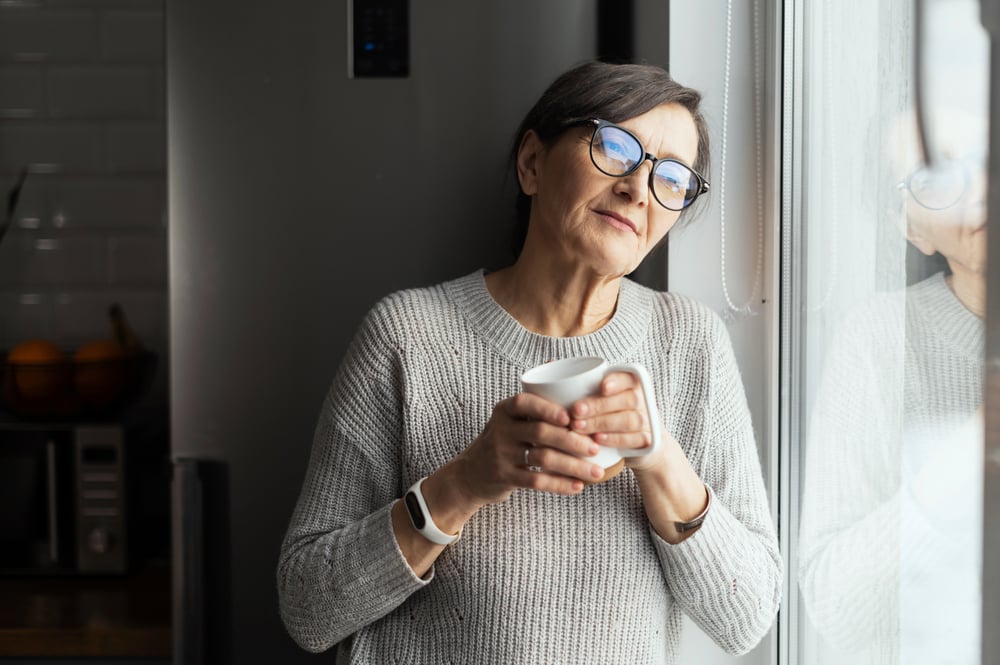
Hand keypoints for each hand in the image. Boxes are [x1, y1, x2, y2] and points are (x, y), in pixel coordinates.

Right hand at [448, 392, 607, 506]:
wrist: (471, 474)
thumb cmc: (503, 440)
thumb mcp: (509, 416)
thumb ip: (532, 396)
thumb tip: (554, 360)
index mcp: (505, 409)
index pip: (525, 402)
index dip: (549, 409)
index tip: (573, 418)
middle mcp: (501, 429)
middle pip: (540, 431)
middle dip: (572, 440)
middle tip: (595, 447)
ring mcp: (501, 454)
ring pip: (542, 458)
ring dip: (573, 466)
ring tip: (596, 471)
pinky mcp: (504, 477)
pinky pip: (536, 481)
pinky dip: (560, 484)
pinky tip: (578, 486)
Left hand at [566, 371, 663, 472]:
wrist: (640, 443)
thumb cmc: (610, 412)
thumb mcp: (599, 395)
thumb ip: (578, 381)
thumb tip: (548, 361)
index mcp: (631, 382)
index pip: (629, 376)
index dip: (617, 381)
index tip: (601, 386)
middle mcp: (642, 399)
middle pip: (627, 400)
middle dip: (599, 406)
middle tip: (575, 412)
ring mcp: (647, 420)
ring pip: (628, 420)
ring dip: (602, 424)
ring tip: (579, 427)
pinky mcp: (648, 440)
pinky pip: (634, 439)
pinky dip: (615, 439)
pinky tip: (597, 440)